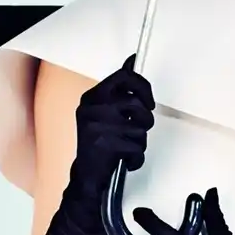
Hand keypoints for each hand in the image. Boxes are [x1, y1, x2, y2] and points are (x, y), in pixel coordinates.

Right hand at [69, 54, 154, 197]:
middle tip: (139, 127)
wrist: (86, 174)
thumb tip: (132, 60)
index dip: (143, 86)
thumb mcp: (104, 110)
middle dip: (145, 119)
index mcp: (92, 97)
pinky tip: (125, 157)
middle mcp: (93, 108)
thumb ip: (119, 88)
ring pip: (141, 126)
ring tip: (128, 144)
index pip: (124, 77)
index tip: (148, 100)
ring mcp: (98, 126)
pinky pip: (138, 146)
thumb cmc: (99, 141)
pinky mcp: (106, 144)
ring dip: (141, 139)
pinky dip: (137, 155)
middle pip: (137, 103)